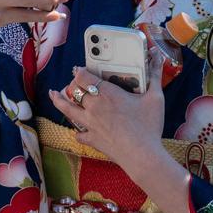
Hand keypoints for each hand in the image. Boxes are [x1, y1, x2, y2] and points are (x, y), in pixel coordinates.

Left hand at [48, 51, 165, 174]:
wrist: (141, 154)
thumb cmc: (149, 125)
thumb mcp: (156, 98)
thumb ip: (154, 76)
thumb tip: (158, 58)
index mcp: (107, 93)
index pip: (83, 76)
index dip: (80, 71)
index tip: (80, 69)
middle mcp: (93, 106)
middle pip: (73, 90)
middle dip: (72, 83)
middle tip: (75, 81)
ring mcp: (89, 123)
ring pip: (66, 109)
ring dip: (59, 100)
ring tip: (55, 94)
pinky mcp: (91, 138)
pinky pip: (78, 133)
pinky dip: (77, 130)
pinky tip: (78, 129)